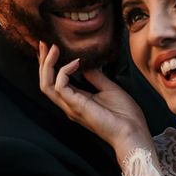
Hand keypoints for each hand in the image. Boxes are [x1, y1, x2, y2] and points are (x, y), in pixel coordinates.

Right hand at [38, 42, 153, 162]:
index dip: (51, 64)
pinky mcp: (76, 107)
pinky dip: (64, 71)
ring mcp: (71, 106)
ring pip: (46, 85)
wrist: (132, 132)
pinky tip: (75, 62)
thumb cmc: (125, 115)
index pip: (55, 81)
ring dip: (47, 65)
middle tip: (45, 43)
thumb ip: (96, 77)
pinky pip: (60, 86)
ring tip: (53, 48)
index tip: (52, 46)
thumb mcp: (110, 89)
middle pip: (45, 82)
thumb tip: (87, 63)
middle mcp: (69, 104)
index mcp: (77, 100)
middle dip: (43, 62)